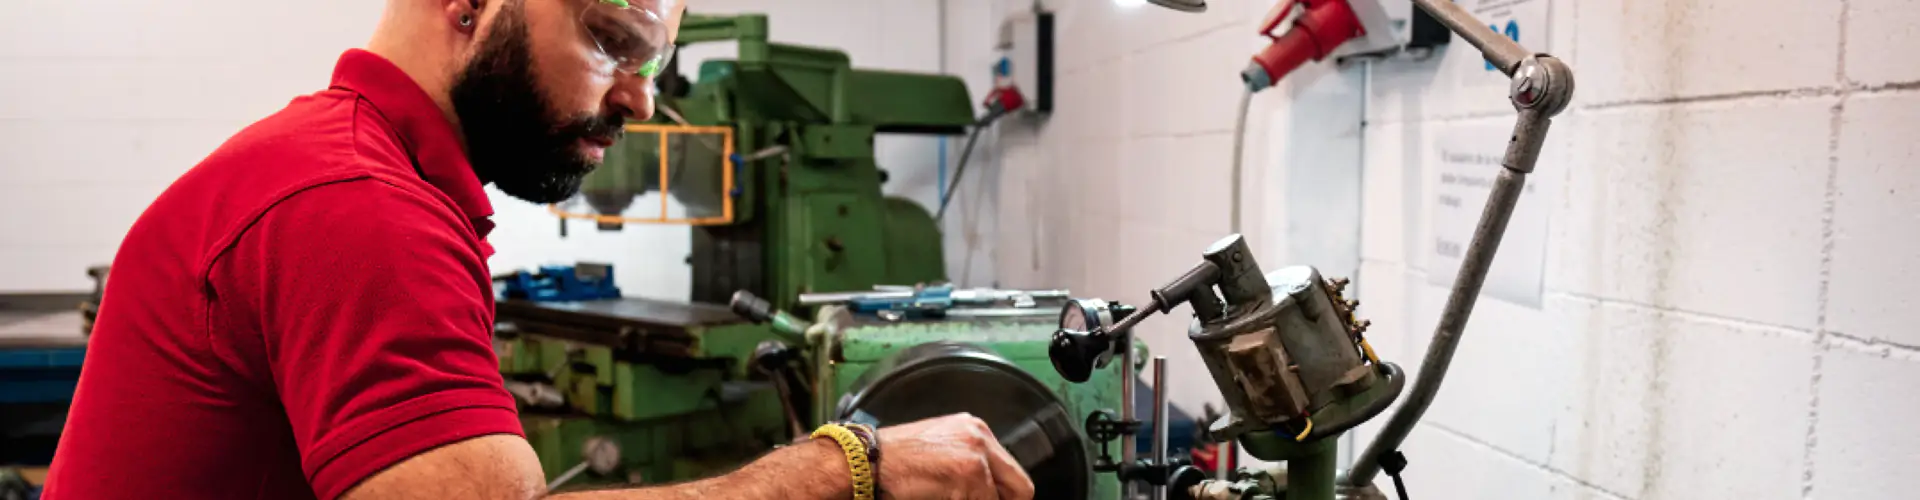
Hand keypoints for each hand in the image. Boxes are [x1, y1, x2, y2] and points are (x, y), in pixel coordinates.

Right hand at [874, 413, 1034, 499]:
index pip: (1012, 472)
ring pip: (996, 499)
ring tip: (948, 496)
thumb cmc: (894, 459)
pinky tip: (941, 498)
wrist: (866, 461)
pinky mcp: (969, 473)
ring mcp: (976, 455)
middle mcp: (980, 437)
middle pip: (1019, 488)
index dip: (1007, 497)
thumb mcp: (940, 448)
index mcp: (975, 429)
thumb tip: (991, 490)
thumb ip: (969, 463)